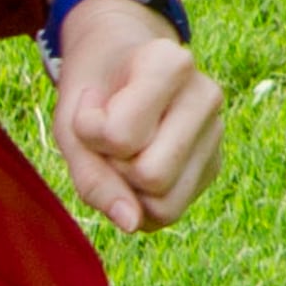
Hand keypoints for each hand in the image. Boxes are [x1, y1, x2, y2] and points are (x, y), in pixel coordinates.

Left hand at [52, 0, 223, 234]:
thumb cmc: (92, 89)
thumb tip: (132, 223)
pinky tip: (139, 164)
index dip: (88, 131)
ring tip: (125, 151)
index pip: (121, 136)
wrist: (119, 62)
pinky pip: (171, 212)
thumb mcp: (69, 122)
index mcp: (171, 62)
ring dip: (128, 190)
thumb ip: (91, 175)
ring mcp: (217, 132)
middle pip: (152, 175)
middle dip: (114, 167)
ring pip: (165, 204)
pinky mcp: (214, 164)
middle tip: (108, 133)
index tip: (92, 102)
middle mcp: (206, 94)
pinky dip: (142, 201)